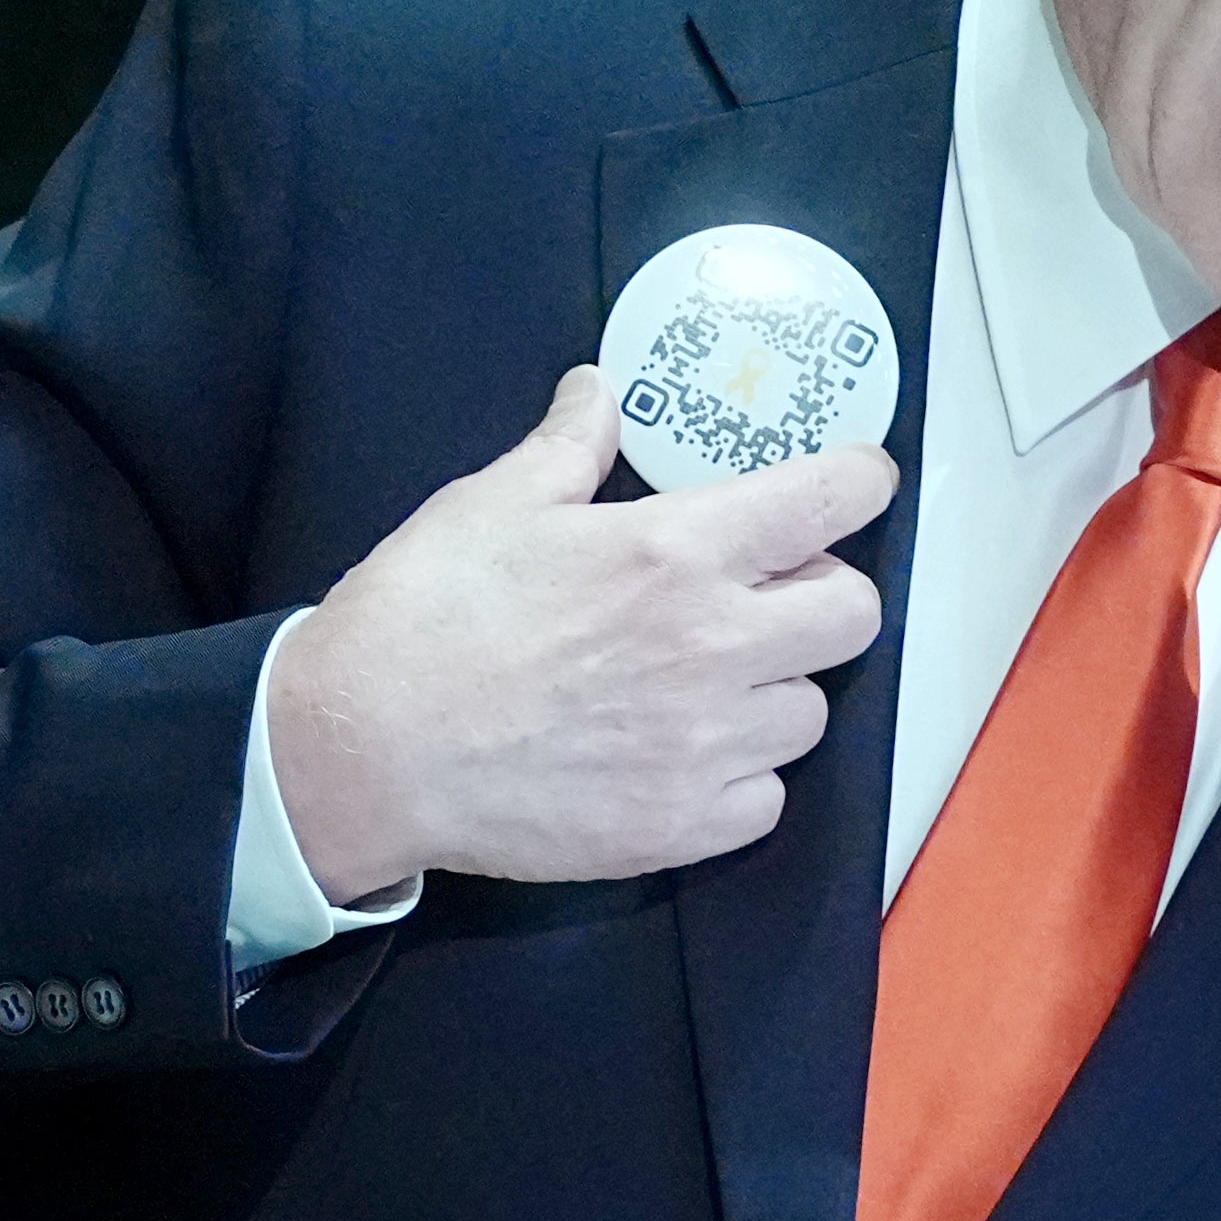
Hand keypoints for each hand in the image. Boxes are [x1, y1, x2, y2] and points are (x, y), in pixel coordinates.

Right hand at [264, 365, 892, 892]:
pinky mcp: (681, 827)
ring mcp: (705, 746)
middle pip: (855, 615)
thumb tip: (596, 393)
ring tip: (706, 683)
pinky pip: (766, 799)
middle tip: (768, 593)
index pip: (833, 501)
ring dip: (774, 690)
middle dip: (823, 594)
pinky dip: (739, 778)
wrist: (363, 752)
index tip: (848, 483)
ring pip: (810, 713)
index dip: (856, 483)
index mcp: (677, 552)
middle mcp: (713, 647)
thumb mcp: (492, 503)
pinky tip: (681, 755)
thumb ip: (568, 447)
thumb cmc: (423, 618)